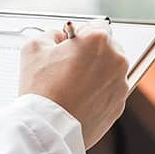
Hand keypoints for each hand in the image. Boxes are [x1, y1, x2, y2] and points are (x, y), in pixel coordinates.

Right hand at [19, 23, 128, 147]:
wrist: (49, 128)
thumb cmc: (42, 89)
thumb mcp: (33, 48)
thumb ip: (49, 34)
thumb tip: (58, 37)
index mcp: (98, 40)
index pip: (96, 26)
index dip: (80, 35)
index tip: (71, 45)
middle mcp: (116, 60)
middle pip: (106, 48)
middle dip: (90, 54)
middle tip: (68, 66)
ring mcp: (120, 84)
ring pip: (109, 71)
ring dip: (95, 74)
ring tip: (71, 86)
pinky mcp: (119, 105)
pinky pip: (109, 92)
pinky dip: (97, 93)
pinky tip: (78, 99)